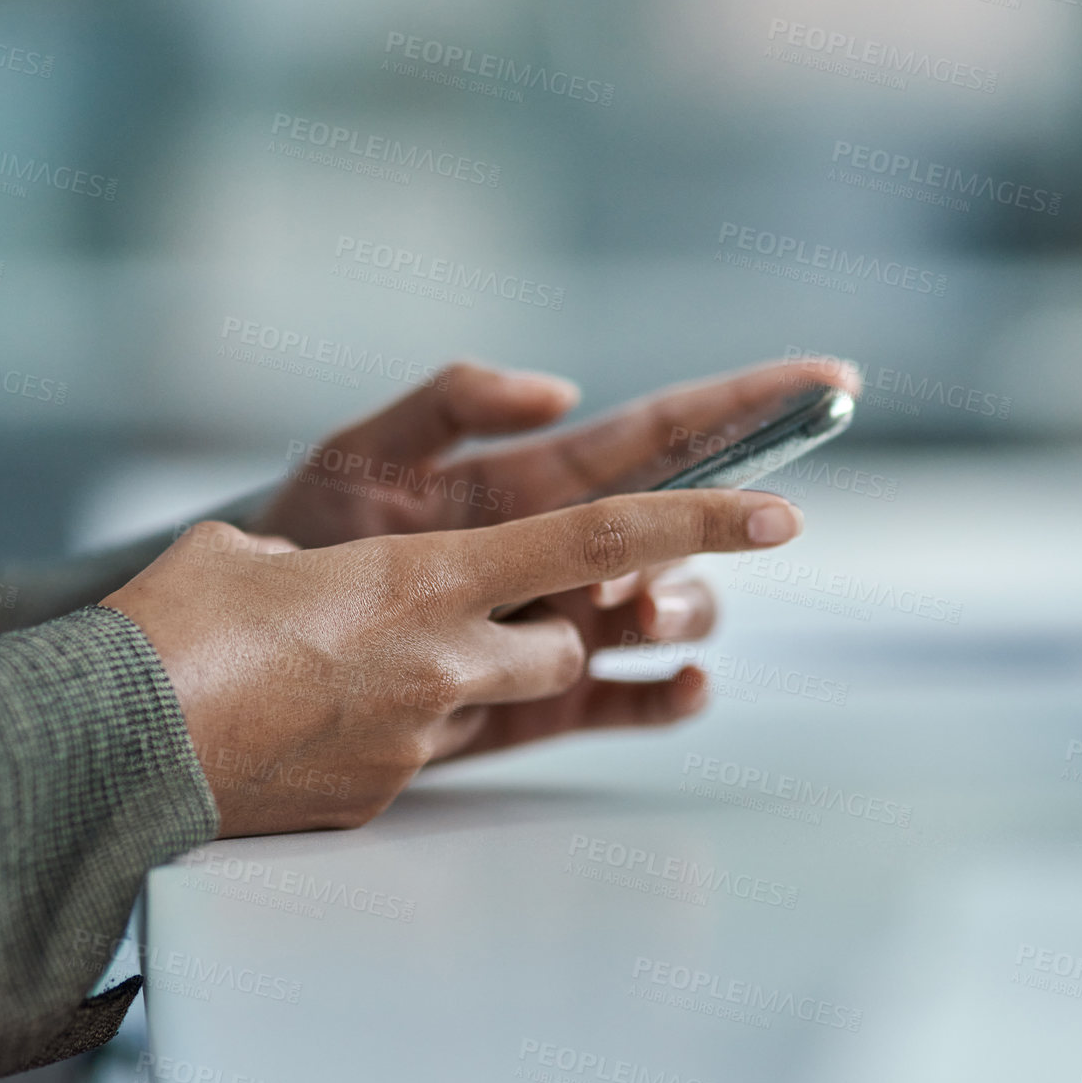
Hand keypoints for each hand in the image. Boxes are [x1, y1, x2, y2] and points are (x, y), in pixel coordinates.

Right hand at [102, 488, 804, 836]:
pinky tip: (336, 719)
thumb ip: (325, 549)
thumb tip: (334, 578)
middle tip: (503, 604)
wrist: (117, 748)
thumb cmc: (174, 628)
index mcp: (425, 574)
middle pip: (570, 639)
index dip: (699, 521)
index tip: (781, 517)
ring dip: (493, 678)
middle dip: (561, 623)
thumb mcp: (250, 545)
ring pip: (511, 702)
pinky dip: (411, 727)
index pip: (598, 538)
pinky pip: (441, 753)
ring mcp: (422, 736)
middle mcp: (446, 658)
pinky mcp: (389, 795)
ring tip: (400, 663)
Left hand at [251, 355, 858, 673]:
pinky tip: (674, 688)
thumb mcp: (360, 449)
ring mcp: (556, 625)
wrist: (254, 635)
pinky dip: (664, 698)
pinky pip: (624, 702)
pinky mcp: (535, 698)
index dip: (743, 404)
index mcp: (532, 484)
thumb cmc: (303, 531)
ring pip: (665, 613)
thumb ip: (448, 404)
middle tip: (675, 546)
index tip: (827, 380)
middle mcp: (561, 552)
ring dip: (680, 609)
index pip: (655, 435)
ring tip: (638, 615)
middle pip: (677, 531)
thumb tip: (560, 391)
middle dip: (710, 528)